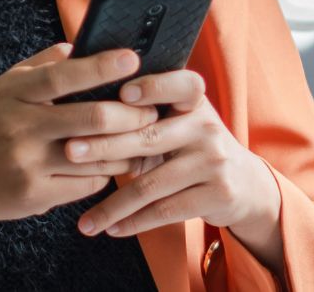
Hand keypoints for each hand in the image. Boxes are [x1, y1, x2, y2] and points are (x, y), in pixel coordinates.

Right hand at [0, 43, 158, 246]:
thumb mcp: (8, 87)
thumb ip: (45, 64)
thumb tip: (86, 44)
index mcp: (15, 93)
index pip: (62, 76)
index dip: (100, 67)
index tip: (132, 59)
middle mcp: (19, 127)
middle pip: (91, 119)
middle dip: (132, 114)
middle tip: (153, 110)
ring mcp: (27, 164)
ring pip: (97, 155)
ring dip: (128, 147)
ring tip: (145, 136)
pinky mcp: (36, 195)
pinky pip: (89, 183)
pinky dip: (108, 172)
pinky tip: (116, 163)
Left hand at [65, 69, 283, 269]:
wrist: (244, 183)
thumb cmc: (194, 146)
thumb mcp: (182, 121)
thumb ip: (147, 113)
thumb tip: (84, 110)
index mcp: (195, 102)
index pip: (181, 84)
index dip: (153, 86)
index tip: (121, 93)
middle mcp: (207, 128)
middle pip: (149, 137)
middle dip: (105, 146)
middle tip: (69, 151)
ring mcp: (214, 162)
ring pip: (152, 185)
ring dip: (112, 205)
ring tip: (84, 220)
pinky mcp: (216, 194)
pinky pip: (165, 211)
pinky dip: (133, 223)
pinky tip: (110, 229)